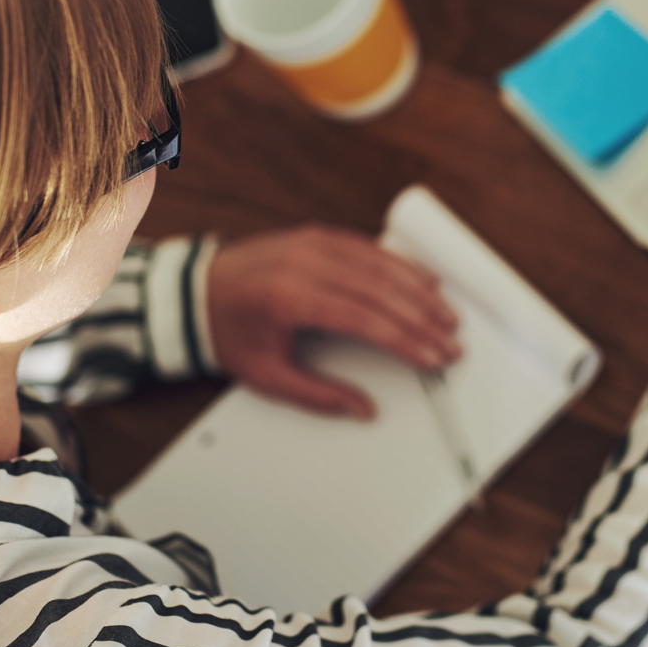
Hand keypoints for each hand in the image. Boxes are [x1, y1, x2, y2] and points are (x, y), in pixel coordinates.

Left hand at [207, 224, 460, 418]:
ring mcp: (313, 243)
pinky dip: (401, 264)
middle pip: (380, 290)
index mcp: (290, 298)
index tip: (432, 358)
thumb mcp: (266, 376)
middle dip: (423, 319)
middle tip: (451, 343)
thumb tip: (364, 411)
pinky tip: (424, 280)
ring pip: (381, 264)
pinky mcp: (317, 235)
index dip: (404, 340)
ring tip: (447, 316)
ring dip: (420, 291)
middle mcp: (305, 263)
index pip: (364, 319)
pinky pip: (368, 247)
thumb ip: (318, 394)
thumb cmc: (229, 332)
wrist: (195, 292)